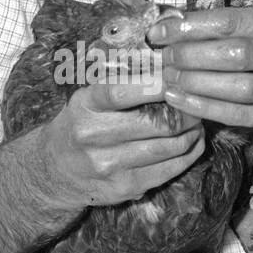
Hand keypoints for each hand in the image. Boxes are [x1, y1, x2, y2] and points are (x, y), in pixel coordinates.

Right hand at [42, 70, 204, 209]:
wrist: (54, 170)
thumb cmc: (81, 124)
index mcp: (86, 106)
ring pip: (168, 148)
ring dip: (192, 133)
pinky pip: (168, 170)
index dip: (155, 85)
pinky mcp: (125, 187)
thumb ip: (120, 82)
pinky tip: (194, 143)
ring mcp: (110, 165)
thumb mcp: (88, 98)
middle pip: (156, 124)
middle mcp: (94, 136)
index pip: (121, 92)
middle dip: (186, 112)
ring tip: (198, 121)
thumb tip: (165, 65)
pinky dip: (188, 155)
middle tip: (199, 101)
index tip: (178, 76)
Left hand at [146, 4, 252, 141]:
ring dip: (196, 82)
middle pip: (234, 52)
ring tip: (167, 79)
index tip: (161, 30)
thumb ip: (245, 25)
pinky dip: (206, 107)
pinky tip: (181, 100)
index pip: (232, 20)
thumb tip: (186, 25)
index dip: (191, 25)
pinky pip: (240, 113)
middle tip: (164, 56)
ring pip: (237, 86)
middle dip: (191, 54)